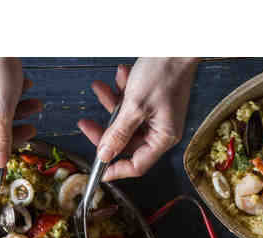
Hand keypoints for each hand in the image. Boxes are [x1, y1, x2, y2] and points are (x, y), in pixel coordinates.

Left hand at [78, 58, 198, 180]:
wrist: (176, 42)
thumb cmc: (163, 72)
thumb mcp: (135, 106)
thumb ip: (118, 133)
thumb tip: (105, 155)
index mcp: (163, 137)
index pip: (137, 165)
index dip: (116, 169)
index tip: (98, 170)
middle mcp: (160, 130)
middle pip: (125, 142)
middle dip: (105, 130)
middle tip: (86, 124)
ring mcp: (155, 115)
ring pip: (124, 122)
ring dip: (110, 105)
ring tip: (100, 89)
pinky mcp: (150, 101)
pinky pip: (129, 105)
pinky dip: (120, 93)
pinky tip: (119, 76)